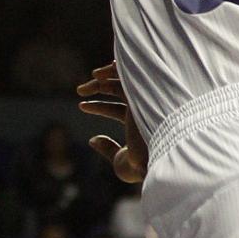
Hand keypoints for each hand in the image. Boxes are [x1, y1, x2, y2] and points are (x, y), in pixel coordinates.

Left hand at [77, 62, 147, 183]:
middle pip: (122, 90)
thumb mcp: (121, 161)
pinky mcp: (142, 92)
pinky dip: (113, 71)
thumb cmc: (142, 166)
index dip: (100, 107)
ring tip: (82, 85)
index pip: (119, 110)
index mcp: (143, 123)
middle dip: (101, 87)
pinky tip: (95, 76)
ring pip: (123, 80)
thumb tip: (92, 140)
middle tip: (80, 90)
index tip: (82, 106)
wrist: (158, 161)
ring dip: (102, 79)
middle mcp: (146, 107)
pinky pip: (128, 75)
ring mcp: (145, 99)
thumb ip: (108, 149)